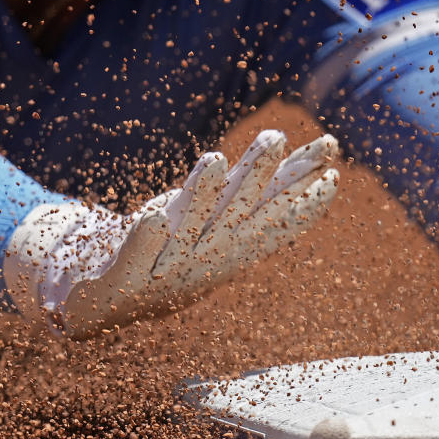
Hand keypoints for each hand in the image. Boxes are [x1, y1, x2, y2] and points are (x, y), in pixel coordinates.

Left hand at [4, 131, 339, 337]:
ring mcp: (165, 269)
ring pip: (189, 227)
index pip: (276, 227)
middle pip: (235, 216)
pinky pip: (137, 252)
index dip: (304, 205)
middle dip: (254, 180)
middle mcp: (205, 260)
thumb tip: (315, 161)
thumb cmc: (173, 250)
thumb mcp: (219, 218)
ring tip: (216, 159)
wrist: (106, 301)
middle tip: (274, 138)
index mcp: (231, 250)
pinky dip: (148, 237)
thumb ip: (259, 190)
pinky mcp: (126, 274)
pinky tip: (156, 217)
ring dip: (203, 195)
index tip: (332, 176)